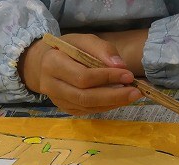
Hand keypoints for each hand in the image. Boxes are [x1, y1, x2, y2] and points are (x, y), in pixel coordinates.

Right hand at [19, 33, 141, 114]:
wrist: (42, 65)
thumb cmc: (65, 49)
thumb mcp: (81, 40)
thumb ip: (101, 49)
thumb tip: (121, 66)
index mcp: (53, 64)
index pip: (83, 76)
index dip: (107, 77)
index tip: (128, 75)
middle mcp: (52, 86)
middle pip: (85, 97)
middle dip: (113, 95)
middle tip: (135, 92)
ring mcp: (58, 101)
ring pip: (87, 107)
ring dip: (112, 103)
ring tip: (131, 96)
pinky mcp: (66, 109)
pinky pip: (88, 111)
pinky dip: (106, 107)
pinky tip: (119, 100)